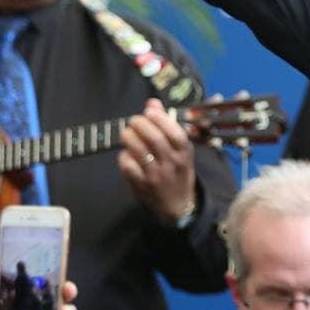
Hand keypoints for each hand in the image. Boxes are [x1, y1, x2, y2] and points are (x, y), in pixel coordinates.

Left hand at [120, 99, 198, 224]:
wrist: (177, 206)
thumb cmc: (177, 172)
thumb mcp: (181, 150)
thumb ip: (167, 125)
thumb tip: (152, 103)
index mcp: (184, 153)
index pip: (175, 132)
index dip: (160, 118)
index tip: (149, 110)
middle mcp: (172, 164)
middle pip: (155, 139)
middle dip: (140, 124)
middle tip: (134, 121)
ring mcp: (156, 175)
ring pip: (139, 150)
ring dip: (129, 136)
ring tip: (127, 133)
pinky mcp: (141, 185)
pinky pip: (128, 166)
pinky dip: (124, 155)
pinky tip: (126, 153)